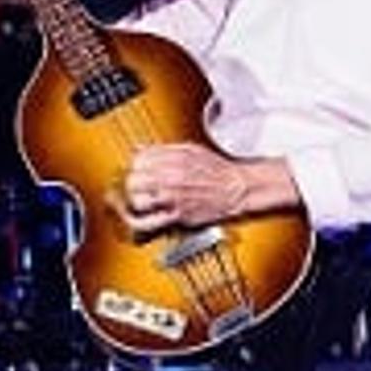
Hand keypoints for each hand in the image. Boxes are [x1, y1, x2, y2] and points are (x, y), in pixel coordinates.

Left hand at [114, 143, 253, 238]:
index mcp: (173, 159)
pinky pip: (149, 222)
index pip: (138, 160)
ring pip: (136, 200)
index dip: (136, 163)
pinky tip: (141, 214)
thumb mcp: (189, 149)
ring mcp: (173, 198)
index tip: (139, 167)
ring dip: (135, 199)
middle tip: (137, 183)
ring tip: (141, 197)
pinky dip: (140, 219)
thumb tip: (139, 148)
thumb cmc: (216, 170)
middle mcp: (172, 178)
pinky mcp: (177, 216)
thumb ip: (162, 149)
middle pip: (133, 179)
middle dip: (133, 180)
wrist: (237, 188)